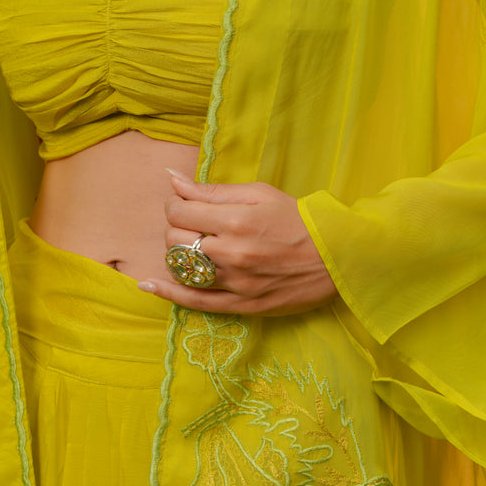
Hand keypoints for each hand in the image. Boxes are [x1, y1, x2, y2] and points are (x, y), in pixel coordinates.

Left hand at [138, 171, 336, 314]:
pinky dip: (167, 293)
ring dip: (177, 255)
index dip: (176, 205)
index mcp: (236, 220)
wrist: (336, 258)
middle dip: (176, 229)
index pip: (179, 211)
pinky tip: (149, 284)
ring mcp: (234, 283)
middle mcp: (231, 253)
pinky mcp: (239, 305)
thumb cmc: (299, 220)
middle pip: (175, 240)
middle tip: (192, 226)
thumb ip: (213, 190)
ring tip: (190, 248)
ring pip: (181, 269)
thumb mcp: (260, 193)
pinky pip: (193, 302)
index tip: (186, 206)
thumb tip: (172, 180)